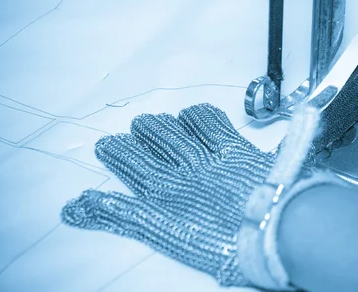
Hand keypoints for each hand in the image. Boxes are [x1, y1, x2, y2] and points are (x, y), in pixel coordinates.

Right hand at [62, 104, 276, 286]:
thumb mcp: (171, 237)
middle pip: (158, 143)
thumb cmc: (228, 246)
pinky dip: (203, 116)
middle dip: (145, 133)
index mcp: (169, 194)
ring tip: (157, 118)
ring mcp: (215, 157)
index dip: (121, 155)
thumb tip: (85, 205)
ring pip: (182, 131)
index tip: (107, 144)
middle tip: (136, 124)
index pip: (136, 167)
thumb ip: (130, 217)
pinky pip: (215, 124)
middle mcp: (188, 170)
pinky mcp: (241, 150)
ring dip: (167, 124)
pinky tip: (199, 112)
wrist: (272, 229)